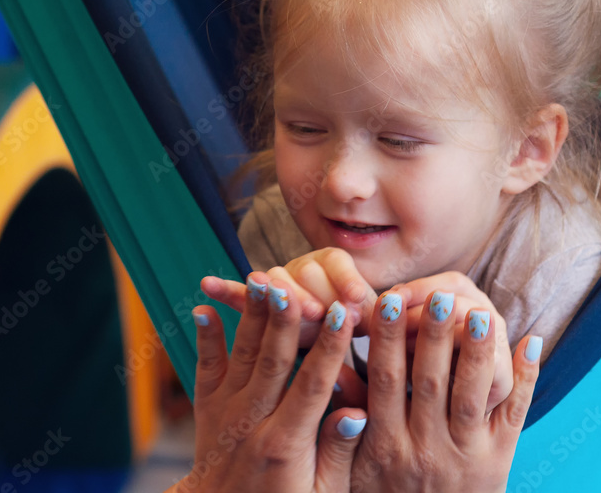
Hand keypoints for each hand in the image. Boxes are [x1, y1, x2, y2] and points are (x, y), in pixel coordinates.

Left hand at [166, 272, 364, 492]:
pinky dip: (205, 337)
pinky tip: (205, 307)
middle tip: (294, 286)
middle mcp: (251, 423)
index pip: (312, 385)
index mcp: (285, 444)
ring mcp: (226, 412)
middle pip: (272, 362)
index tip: (344, 313)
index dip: (330, 347)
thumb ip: (339, 451)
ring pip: (241, 356)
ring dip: (251, 316)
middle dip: (285, 321)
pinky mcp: (207, 406)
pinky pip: (206, 367)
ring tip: (260, 281)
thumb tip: (357, 412)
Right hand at [201, 248, 377, 345]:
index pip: (341, 266)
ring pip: (277, 282)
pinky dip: (226, 290)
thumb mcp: (378, 330)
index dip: (347, 281)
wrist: (340, 333)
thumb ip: (383, 326)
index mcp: (339, 266)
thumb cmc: (364, 334)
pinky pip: (241, 295)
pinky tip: (207, 285)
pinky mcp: (258, 301)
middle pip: (308, 272)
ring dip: (279, 294)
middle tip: (317, 311)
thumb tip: (394, 321)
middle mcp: (308, 267)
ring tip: (274, 297)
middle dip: (313, 292)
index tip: (356, 298)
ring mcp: (281, 281)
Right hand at [346, 287, 541, 492]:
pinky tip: (532, 342)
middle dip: (433, 334)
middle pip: (430, 380)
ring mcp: (465, 452)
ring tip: (480, 312)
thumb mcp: (349, 474)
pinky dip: (527, 377)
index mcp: (385, 444)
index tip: (387, 299)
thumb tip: (333, 378)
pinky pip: (515, 414)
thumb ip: (339, 431)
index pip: (385, 381)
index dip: (386, 339)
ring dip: (476, 350)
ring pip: (471, 394)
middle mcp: (426, 447)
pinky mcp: (499, 459)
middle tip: (437, 295)